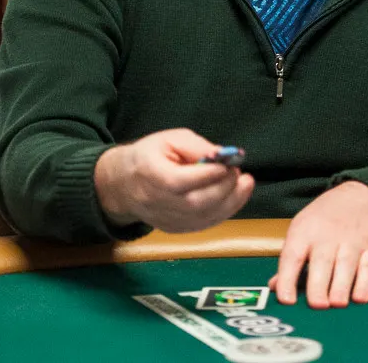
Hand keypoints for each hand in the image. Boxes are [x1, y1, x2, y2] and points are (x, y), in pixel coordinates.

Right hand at [93, 129, 253, 233]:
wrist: (123, 184)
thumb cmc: (149, 156)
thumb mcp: (170, 139)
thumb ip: (197, 146)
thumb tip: (225, 154)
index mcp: (151, 174)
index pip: (180, 181)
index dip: (208, 174)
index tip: (229, 163)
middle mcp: (156, 202)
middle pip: (195, 203)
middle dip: (224, 189)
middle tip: (240, 174)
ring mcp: (164, 220)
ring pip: (202, 218)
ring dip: (230, 203)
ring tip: (245, 185)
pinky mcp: (173, 229)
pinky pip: (202, 225)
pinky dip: (223, 213)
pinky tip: (234, 198)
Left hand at [268, 181, 367, 308]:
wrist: (361, 195)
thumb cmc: (325, 218)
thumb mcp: (302, 229)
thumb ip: (290, 260)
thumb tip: (274, 287)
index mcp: (304, 231)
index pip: (292, 256)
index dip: (287, 278)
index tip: (286, 300)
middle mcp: (328, 236)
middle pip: (321, 263)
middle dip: (319, 286)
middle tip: (317, 305)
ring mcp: (352, 241)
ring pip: (346, 266)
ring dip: (341, 287)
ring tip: (336, 304)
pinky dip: (365, 284)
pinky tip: (359, 298)